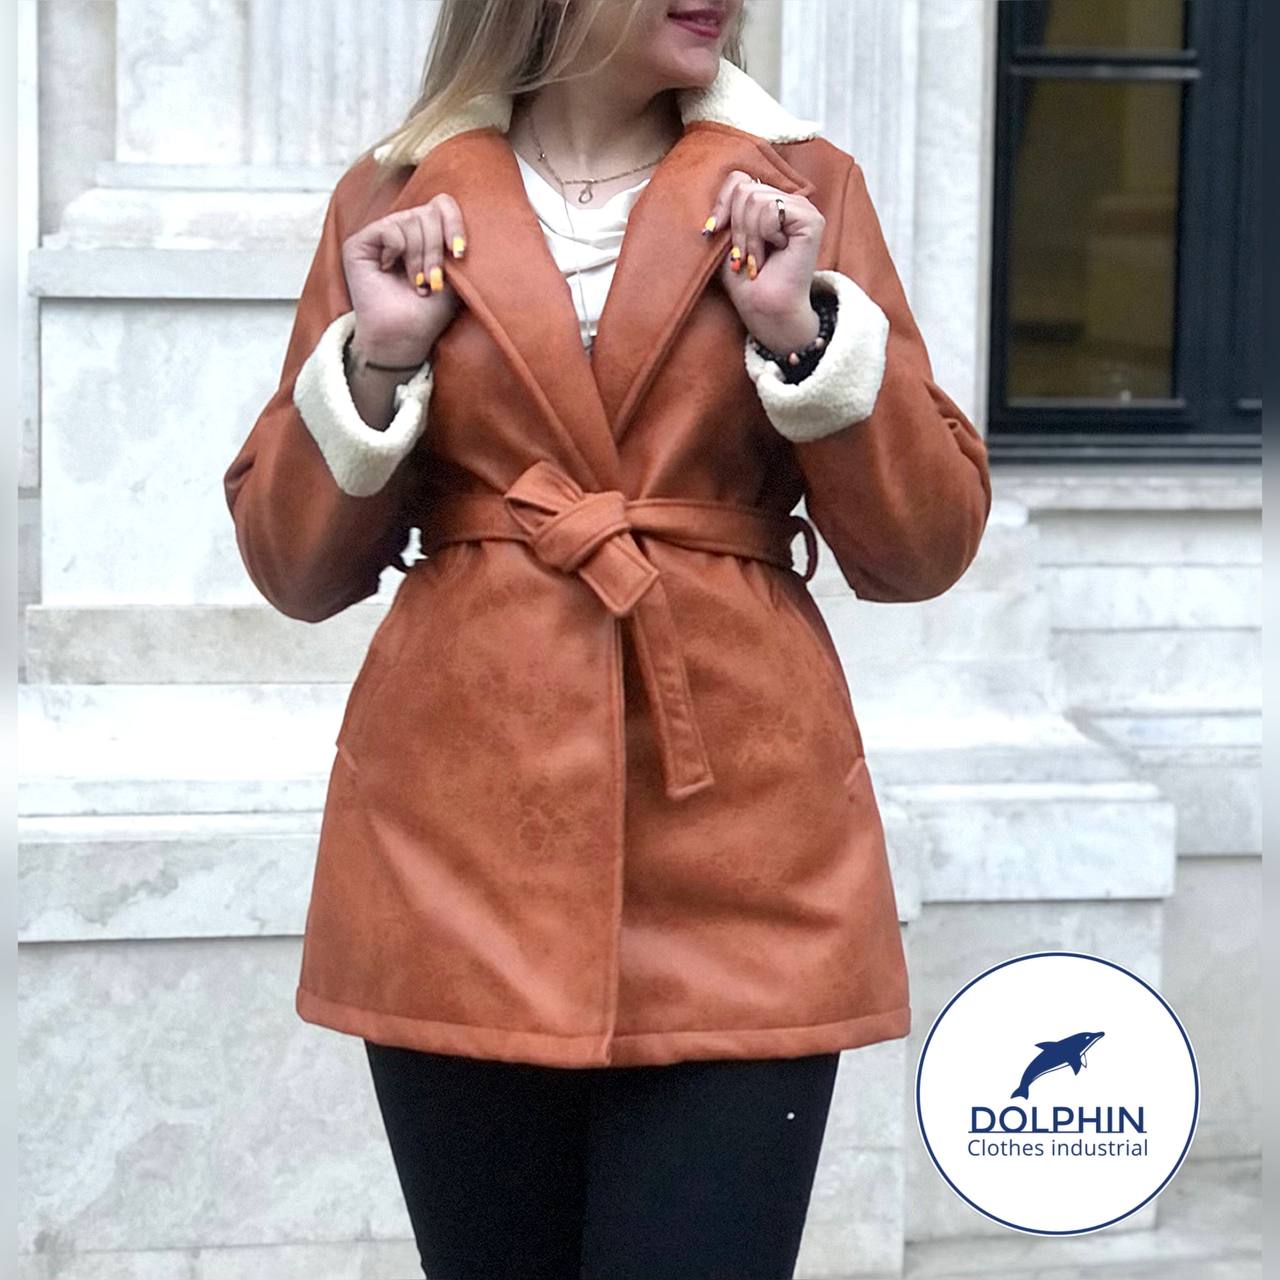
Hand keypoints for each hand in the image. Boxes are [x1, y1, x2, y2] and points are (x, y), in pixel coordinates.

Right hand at [342, 194, 467, 365]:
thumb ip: (456, 244)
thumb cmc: (429, 312)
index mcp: (426, 234)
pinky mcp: (360, 243)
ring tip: (418, 283)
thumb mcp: (454, 275)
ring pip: (411, 220)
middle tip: (433, 280)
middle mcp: (403, 229)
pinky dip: (399, 251)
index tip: (459, 255)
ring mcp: (381, 234)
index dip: (454, 224)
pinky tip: (391, 270)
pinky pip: (390, 229)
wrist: (404, 337)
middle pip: (429, 212)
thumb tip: (467, 219)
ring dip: (419, 257)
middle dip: (436, 250)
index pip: (442, 205)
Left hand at [708, 171, 823, 353]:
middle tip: (744, 257)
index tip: (713, 234)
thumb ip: (727, 208)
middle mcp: (789, 201)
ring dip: (749, 237)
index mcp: (771, 202)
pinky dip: (764, 235)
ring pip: (756, 199)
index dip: (721, 206)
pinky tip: (776, 252)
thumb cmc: (745, 279)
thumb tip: (728, 182)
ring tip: (757, 260)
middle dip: (736, 229)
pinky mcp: (812, 219)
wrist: (764, 307)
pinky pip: (772, 209)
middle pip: (745, 189)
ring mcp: (803, 208)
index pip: (738, 180)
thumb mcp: (726, 238)